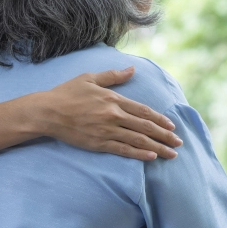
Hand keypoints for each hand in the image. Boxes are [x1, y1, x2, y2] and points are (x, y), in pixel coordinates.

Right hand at [25, 67, 182, 160]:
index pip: (143, 111)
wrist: (48, 111)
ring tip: (171, 154)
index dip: (160, 119)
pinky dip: (139, 154)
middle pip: (146, 127)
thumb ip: (113, 76)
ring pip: (138, 140)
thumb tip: (131, 70)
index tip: (172, 126)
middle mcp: (114, 115)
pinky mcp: (99, 143)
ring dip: (158, 147)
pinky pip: (123, 149)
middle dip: (165, 136)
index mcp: (114, 99)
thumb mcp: (90, 78)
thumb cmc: (67, 93)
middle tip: (179, 143)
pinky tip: (151, 157)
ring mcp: (107, 130)